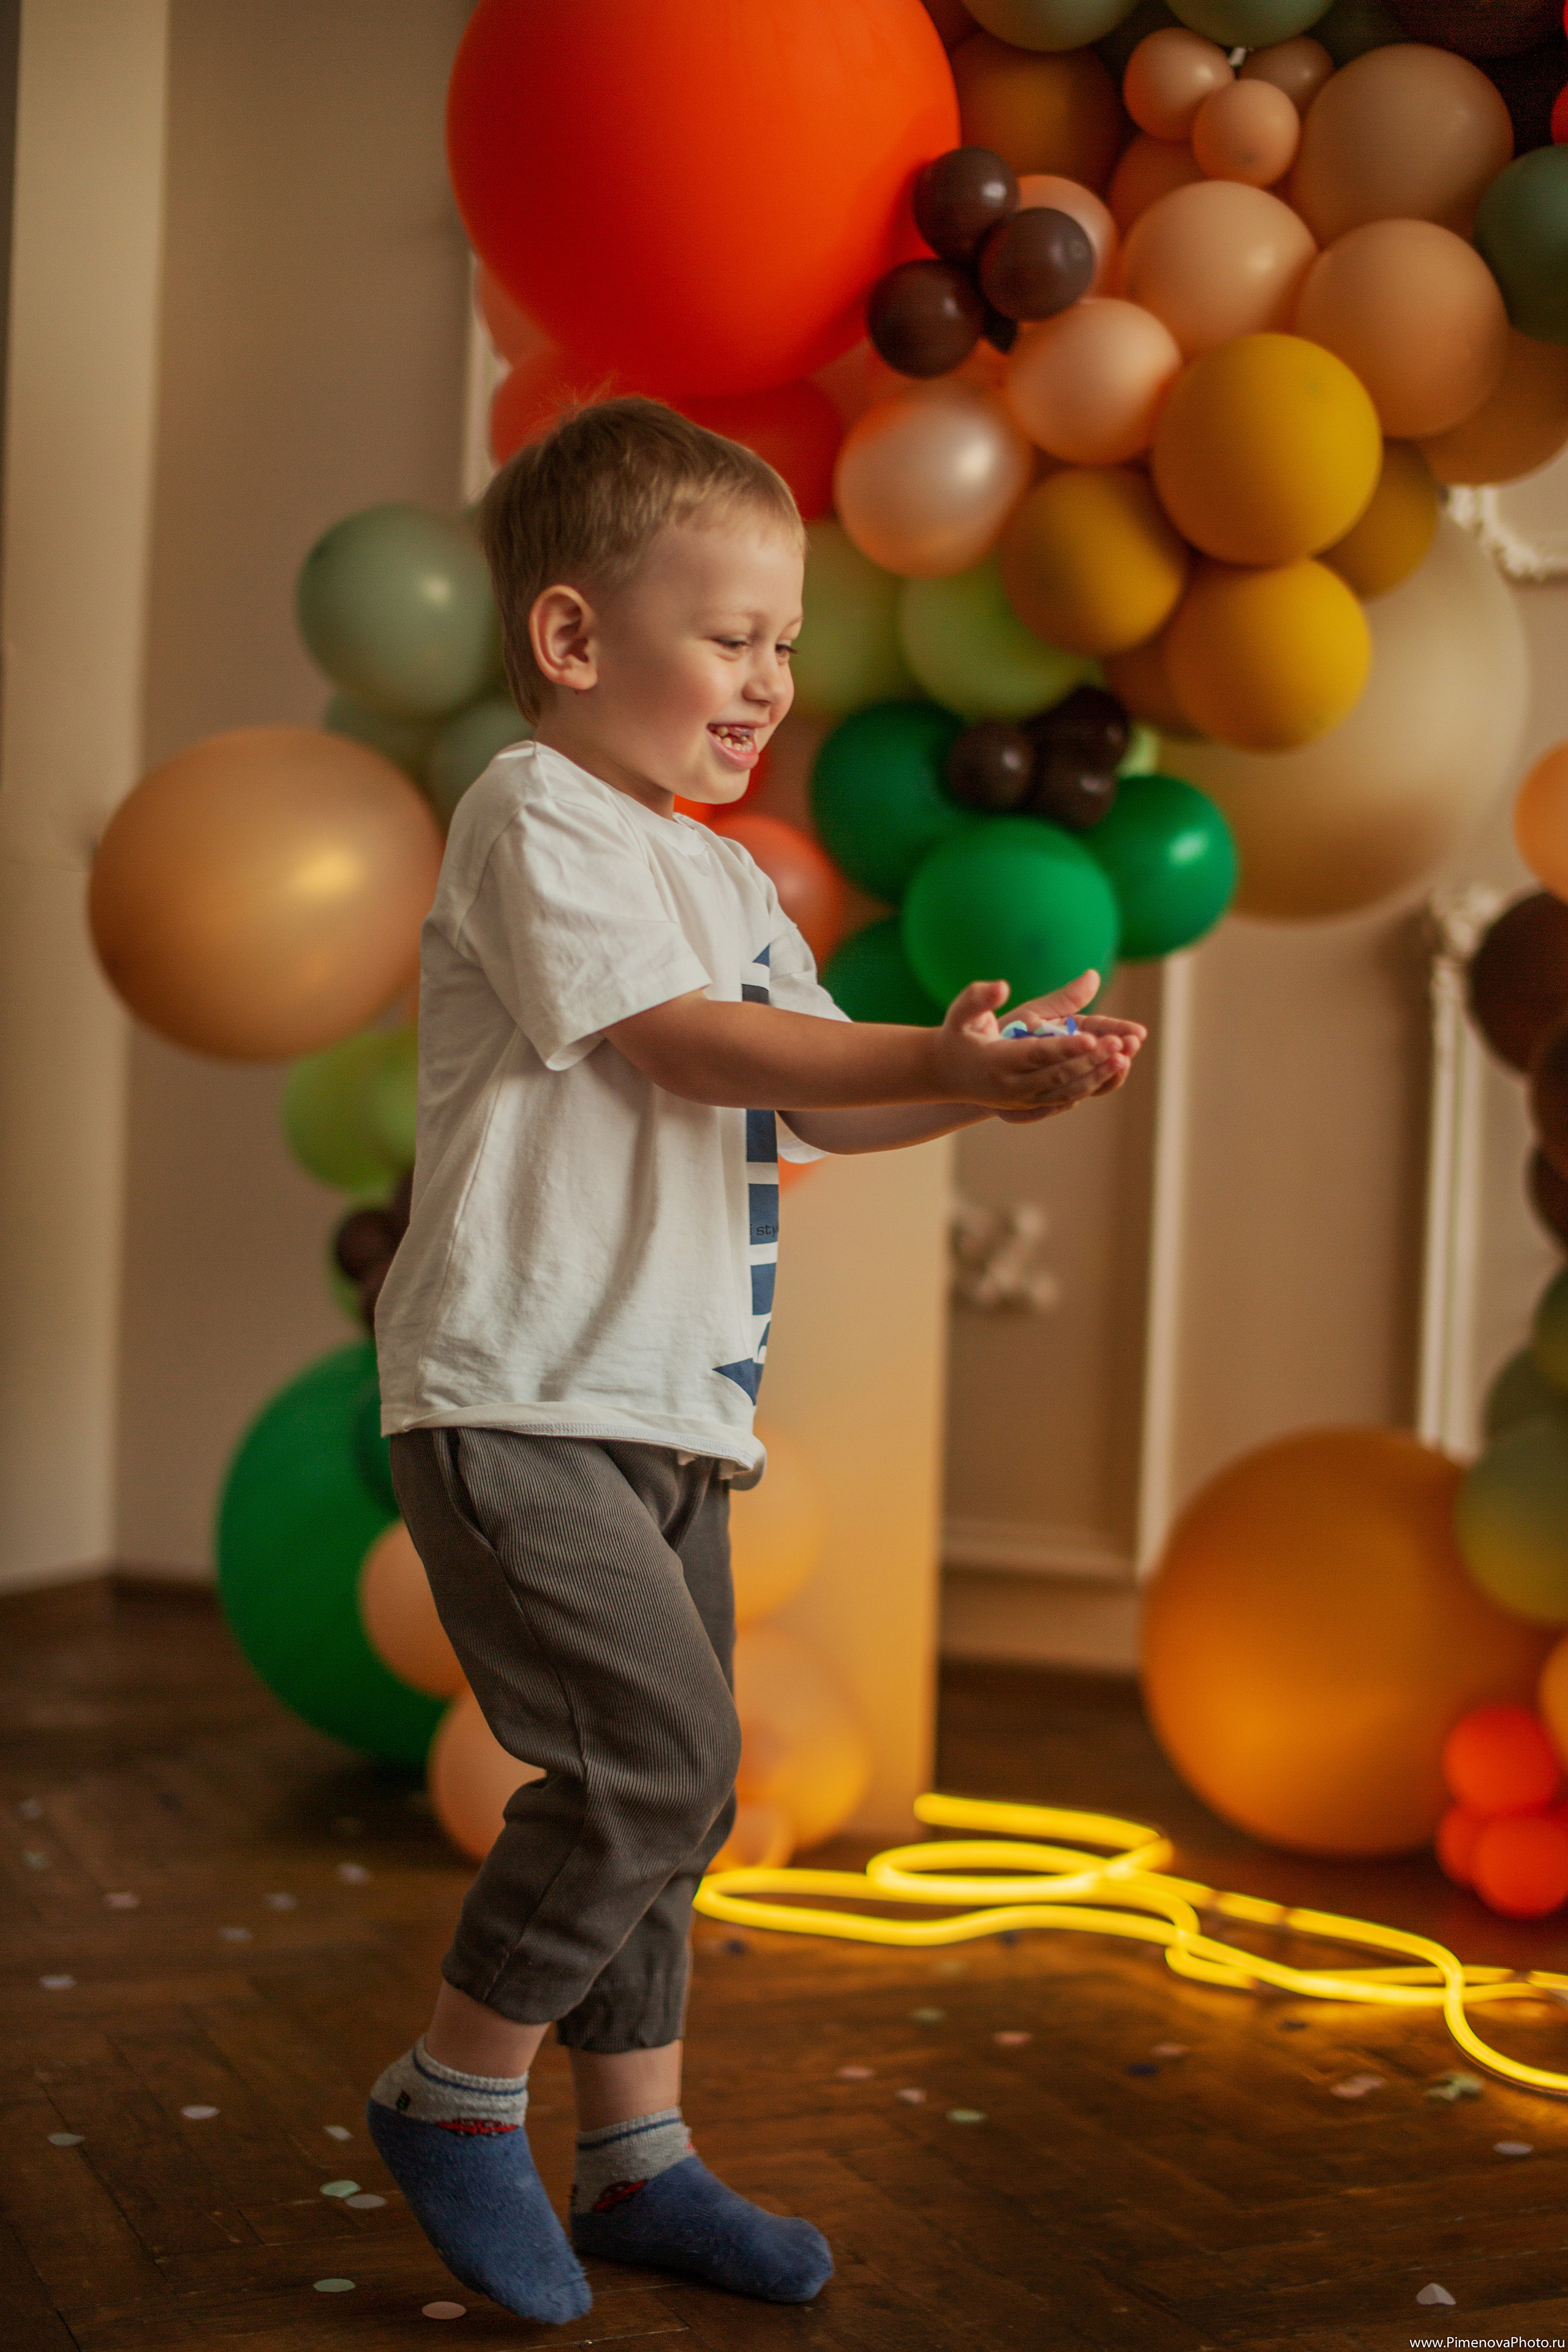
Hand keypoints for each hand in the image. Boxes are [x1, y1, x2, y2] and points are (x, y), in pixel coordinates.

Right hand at [931, 974, 1132, 1114]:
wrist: (945, 1075)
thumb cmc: (956, 1036)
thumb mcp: (961, 1013)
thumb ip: (978, 997)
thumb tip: (1002, 986)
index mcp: (996, 1061)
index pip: (1036, 1054)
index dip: (1064, 1048)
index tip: (1090, 1038)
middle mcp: (1012, 1086)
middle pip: (1058, 1075)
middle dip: (1091, 1060)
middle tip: (1121, 1043)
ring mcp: (1024, 1099)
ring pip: (1067, 1091)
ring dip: (1098, 1075)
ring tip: (1125, 1056)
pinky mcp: (1033, 1105)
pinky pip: (1067, 1098)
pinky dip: (1092, 1085)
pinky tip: (1113, 1070)